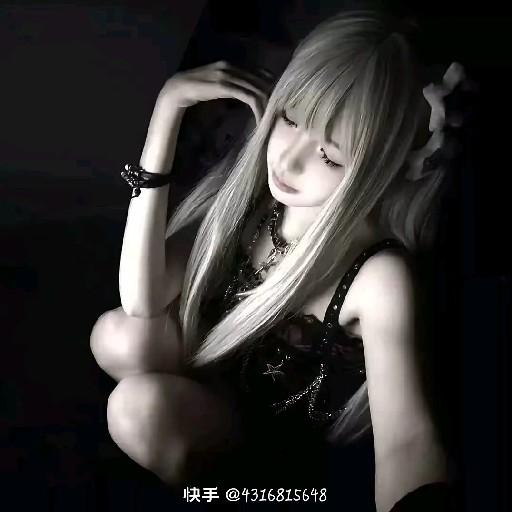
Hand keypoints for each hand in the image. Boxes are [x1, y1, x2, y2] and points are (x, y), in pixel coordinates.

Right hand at [155, 60, 273, 124]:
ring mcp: (228, 75)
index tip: (274, 104)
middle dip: (271, 98)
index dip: (268, 88)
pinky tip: (260, 121)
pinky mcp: (226, 86)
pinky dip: (257, 110)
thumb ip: (228, 90)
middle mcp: (230, 66)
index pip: (257, 73)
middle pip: (260, 81)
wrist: (176, 92)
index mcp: (228, 65)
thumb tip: (244, 98)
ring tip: (270, 120)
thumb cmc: (194, 93)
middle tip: (277, 114)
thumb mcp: (214, 90)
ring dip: (266, 106)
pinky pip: (249, 97)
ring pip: (257, 89)